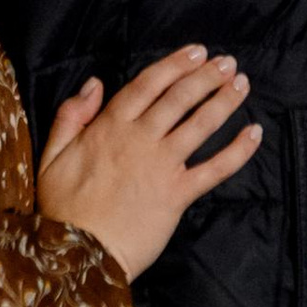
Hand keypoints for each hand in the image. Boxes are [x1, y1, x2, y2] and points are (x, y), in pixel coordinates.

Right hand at [38, 46, 261, 281]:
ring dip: (224, 101)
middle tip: (228, 62)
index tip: (197, 51)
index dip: (176, 64)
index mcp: (109, 127)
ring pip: (200, 125)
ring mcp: (162, 166)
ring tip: (242, 83)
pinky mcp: (178, 194)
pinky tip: (255, 133)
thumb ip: (71, 116)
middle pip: (180, 98)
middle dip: (207, 76)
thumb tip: (94, 84)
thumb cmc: (62, 209)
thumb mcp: (51, 156)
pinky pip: (215, 169)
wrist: (78, 254)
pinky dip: (238, 151)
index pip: (149, 84)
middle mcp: (140, 140)